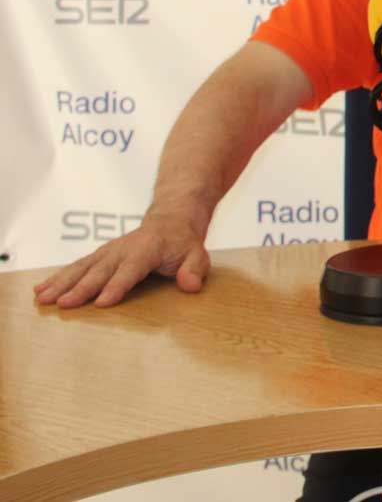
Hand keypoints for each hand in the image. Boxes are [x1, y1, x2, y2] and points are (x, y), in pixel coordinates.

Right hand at [34, 210, 210, 308]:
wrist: (170, 219)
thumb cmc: (183, 243)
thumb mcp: (197, 255)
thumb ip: (195, 269)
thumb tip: (190, 284)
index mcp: (148, 248)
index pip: (131, 269)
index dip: (117, 285)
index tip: (102, 303)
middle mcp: (123, 248)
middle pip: (100, 270)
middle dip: (81, 288)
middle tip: (63, 305)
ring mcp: (108, 251)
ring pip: (82, 267)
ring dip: (62, 283)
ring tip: (43, 299)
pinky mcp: (99, 255)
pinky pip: (76, 267)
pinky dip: (57, 278)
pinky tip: (40, 290)